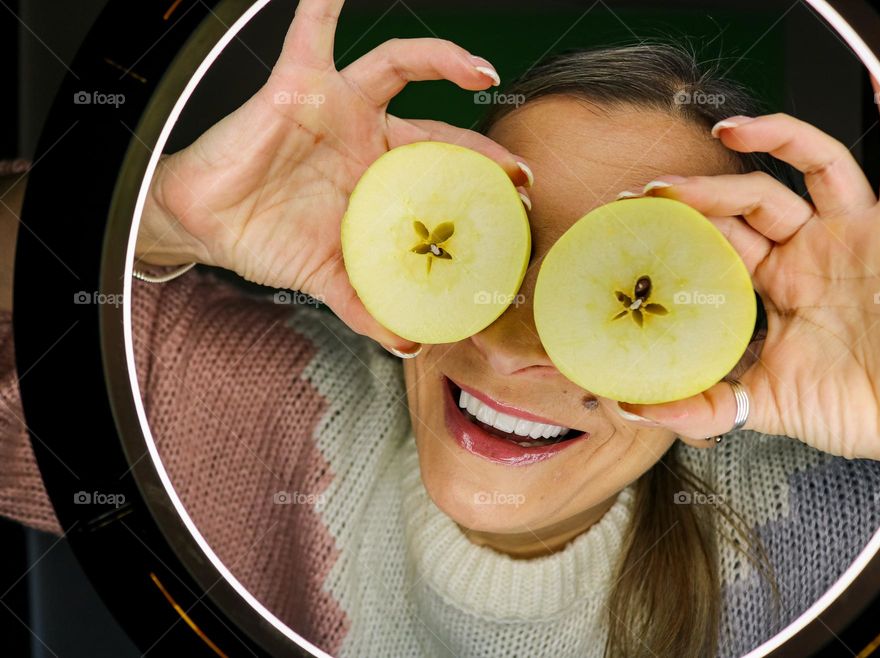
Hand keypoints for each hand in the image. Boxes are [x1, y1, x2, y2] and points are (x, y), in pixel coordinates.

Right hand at [137, 0, 530, 353]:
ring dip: (438, 58)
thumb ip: (367, 307)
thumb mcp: (328, 277)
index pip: (443, 169)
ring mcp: (334, 106)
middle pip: (437, 125)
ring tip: (478, 69)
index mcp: (377, 176)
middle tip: (518, 172)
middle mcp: (364, 136)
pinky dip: (323, 5)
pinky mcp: (296, 86)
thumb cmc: (266, 237)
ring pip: (395, 64)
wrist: (206, 225)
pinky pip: (310, 33)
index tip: (519, 200)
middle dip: (481, 145)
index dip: (482, 181)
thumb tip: (409, 342)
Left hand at [617, 84, 879, 464]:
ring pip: (810, 165)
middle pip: (750, 199)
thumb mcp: (759, 405)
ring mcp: (853, 233)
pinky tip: (872, 82)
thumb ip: (699, 406)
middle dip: (703, 190)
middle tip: (656, 190)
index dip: (680, 224)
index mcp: (776, 284)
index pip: (721, 237)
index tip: (632, 218)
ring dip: (771, 138)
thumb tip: (634, 406)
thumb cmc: (847, 409)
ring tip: (727, 132)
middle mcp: (811, 251)